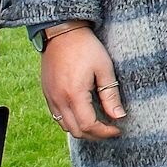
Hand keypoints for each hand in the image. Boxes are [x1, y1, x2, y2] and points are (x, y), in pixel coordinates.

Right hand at [40, 24, 124, 139]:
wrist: (61, 32)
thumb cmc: (86, 47)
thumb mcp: (104, 68)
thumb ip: (110, 95)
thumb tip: (119, 116)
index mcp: (74, 95)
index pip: (89, 126)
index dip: (105, 132)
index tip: (117, 128)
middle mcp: (59, 100)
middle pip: (77, 131)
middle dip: (95, 135)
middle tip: (110, 128)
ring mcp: (50, 98)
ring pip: (66, 126)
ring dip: (82, 129)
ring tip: (98, 123)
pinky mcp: (47, 93)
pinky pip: (57, 116)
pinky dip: (71, 121)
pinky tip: (83, 113)